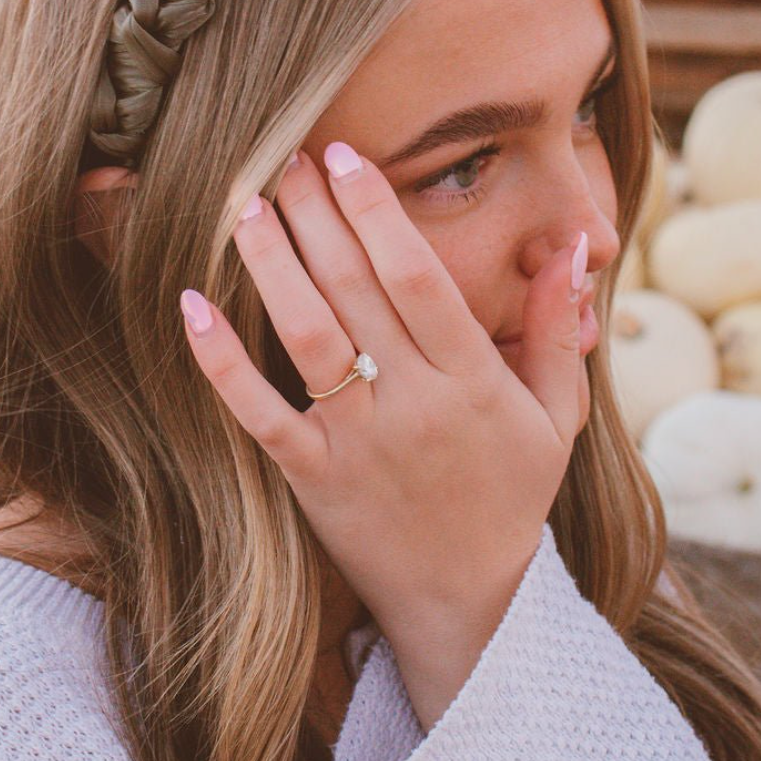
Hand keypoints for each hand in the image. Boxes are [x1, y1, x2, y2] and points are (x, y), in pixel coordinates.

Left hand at [180, 144, 585, 726]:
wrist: (469, 604)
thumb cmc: (510, 496)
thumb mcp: (554, 415)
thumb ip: (553, 329)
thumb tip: (567, 247)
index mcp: (472, 379)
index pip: (418, 276)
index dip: (377, 211)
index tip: (346, 157)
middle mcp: (414, 403)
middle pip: (354, 289)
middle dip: (315, 215)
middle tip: (284, 156)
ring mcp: (358, 443)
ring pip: (306, 337)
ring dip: (270, 264)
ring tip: (243, 204)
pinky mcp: (312, 478)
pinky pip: (259, 414)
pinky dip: (223, 362)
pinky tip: (193, 305)